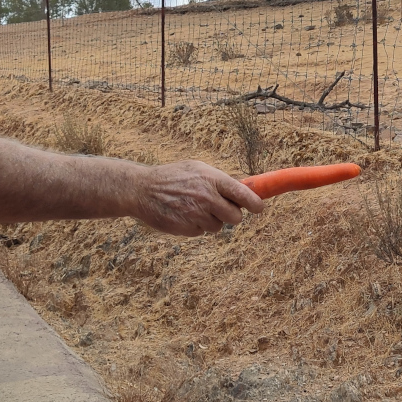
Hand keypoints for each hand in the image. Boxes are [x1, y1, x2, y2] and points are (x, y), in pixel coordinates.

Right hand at [129, 161, 264, 235]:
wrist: (142, 189)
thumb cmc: (173, 177)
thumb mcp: (197, 169)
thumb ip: (220, 180)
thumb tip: (246, 190)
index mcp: (213, 179)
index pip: (243, 194)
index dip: (256, 204)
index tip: (259, 208)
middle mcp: (207, 197)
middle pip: (235, 217)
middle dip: (231, 215)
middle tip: (219, 208)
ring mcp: (197, 214)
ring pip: (218, 226)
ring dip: (209, 220)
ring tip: (192, 207)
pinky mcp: (187, 228)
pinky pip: (201, 232)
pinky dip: (195, 226)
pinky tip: (182, 214)